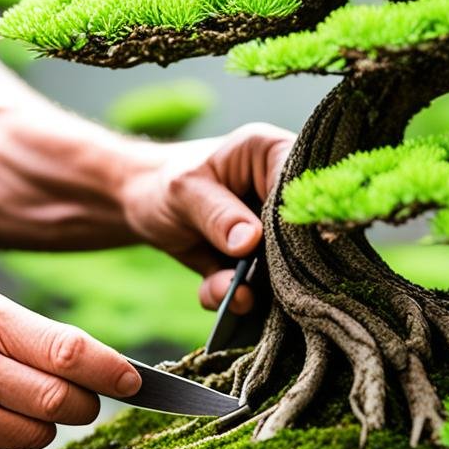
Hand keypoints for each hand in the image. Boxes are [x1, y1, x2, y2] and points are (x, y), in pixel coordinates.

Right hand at [0, 287, 139, 448]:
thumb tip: (104, 369)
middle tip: (77, 402)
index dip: (110, 372)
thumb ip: (36, 335)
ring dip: (39, 429)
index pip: (68, 351)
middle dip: (82, 407)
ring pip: (35, 439)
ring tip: (8, 407)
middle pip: (60, 403)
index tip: (134, 384)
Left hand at [121, 123, 294, 314]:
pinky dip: (236, 295)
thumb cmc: (168, 183)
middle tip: (251, 284)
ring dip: (255, 287)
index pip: (303, 186)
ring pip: (286, 267)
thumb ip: (217, 215)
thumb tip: (250, 241)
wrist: (144, 206)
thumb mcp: (184, 192)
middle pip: (304, 231)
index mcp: (272, 152)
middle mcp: (284, 189)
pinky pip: (261, 286)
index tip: (277, 252)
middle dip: (276, 266)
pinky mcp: (264, 260)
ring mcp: (278, 228)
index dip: (299, 221)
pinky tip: (214, 291)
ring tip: (229, 294)